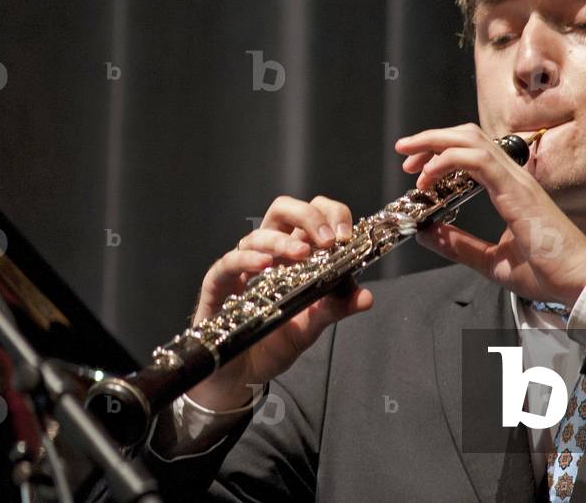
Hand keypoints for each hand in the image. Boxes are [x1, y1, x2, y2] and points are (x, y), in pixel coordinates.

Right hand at [186, 195, 372, 410]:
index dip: (330, 215)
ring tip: (302, 254)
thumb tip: (366, 297)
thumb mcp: (313, 325)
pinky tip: (264, 265)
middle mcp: (269, 253)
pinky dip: (247, 259)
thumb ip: (337, 307)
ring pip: (257, 234)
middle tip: (327, 239)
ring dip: (282, 241)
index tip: (345, 235)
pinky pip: (228, 262)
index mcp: (294, 254)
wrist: (242, 375)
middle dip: (308, 215)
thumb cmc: (275, 343)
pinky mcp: (218, 284)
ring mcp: (242, 266)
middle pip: (283, 210)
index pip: (312, 215)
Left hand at [395, 123, 585, 307]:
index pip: (473, 152)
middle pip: (468, 136)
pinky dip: (447, 161)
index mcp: (511, 189)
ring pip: (470, 140)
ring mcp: (517, 181)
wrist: (578, 282)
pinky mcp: (517, 190)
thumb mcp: (491, 260)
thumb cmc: (548, 272)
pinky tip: (428, 178)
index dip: (442, 151)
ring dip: (435, 143)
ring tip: (410, 158)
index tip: (418, 168)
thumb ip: (460, 245)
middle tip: (405, 153)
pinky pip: (477, 161)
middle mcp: (514, 178)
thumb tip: (428, 233)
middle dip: (432, 139)